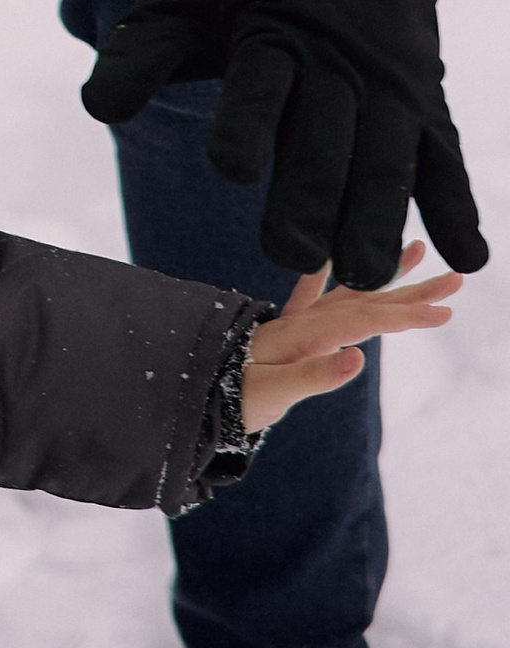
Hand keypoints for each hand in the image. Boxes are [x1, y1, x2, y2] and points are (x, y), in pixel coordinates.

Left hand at [81, 0, 484, 286]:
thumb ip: (140, 52)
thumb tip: (98, 108)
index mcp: (271, 31)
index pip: (258, 85)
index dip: (244, 123)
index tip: (228, 165)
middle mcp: (337, 61)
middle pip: (326, 138)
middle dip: (309, 196)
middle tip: (291, 256)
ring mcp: (388, 81)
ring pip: (388, 157)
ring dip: (378, 215)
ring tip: (364, 272)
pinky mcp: (424, 96)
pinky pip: (445, 156)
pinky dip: (457, 204)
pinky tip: (467, 258)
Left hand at [241, 249, 462, 432]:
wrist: (193, 390)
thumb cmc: (230, 397)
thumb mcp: (273, 393)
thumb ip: (314, 375)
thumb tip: (358, 357)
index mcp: (305, 333)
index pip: (366, 320)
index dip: (407, 316)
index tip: (446, 313)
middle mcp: (304, 321)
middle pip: (368, 301)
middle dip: (413, 291)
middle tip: (456, 279)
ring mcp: (297, 324)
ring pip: (351, 293)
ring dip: (384, 276)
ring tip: (415, 250)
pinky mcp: (288, 331)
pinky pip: (313, 295)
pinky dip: (324, 274)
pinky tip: (328, 256)